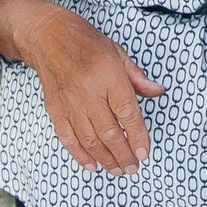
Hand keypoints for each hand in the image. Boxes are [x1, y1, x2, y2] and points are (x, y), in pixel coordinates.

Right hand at [19, 1, 164, 173]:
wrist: (48, 36)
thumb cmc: (86, 43)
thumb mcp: (117, 53)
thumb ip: (137, 77)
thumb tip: (158, 91)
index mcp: (108, 75)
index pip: (127, 113)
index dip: (137, 137)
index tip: (144, 153)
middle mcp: (89, 91)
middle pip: (109, 132)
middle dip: (123, 155)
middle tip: (133, 167)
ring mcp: (70, 102)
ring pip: (89, 139)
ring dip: (105, 159)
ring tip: (118, 170)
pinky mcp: (55, 109)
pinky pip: (68, 137)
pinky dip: (80, 154)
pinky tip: (92, 165)